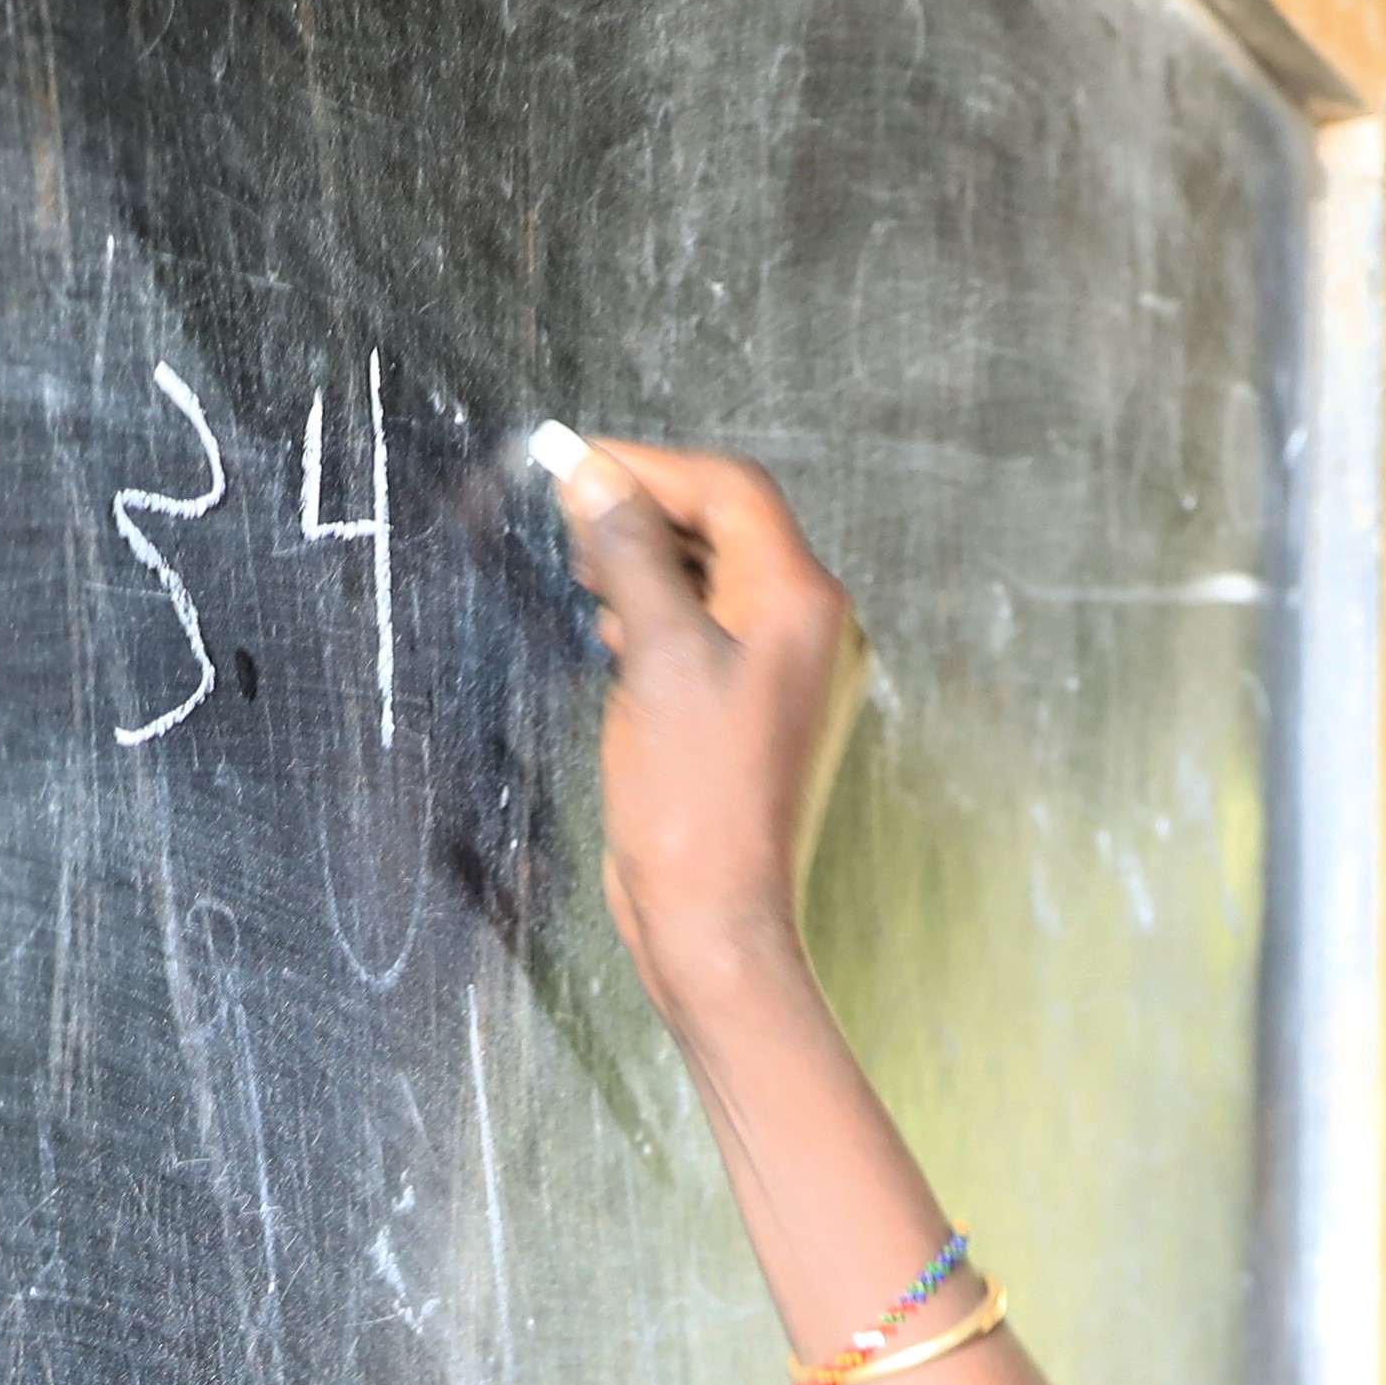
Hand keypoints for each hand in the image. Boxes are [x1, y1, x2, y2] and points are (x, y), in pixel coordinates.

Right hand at [540, 436, 867, 998]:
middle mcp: (810, 627)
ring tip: (589, 576)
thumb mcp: (653, 657)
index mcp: (799, 602)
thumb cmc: (693, 804)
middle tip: (575, 520)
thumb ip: (630, 556)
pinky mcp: (758, 708)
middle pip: (728, 527)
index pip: (729, 490)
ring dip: (650, 564)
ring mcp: (788, 671)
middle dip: (648, 514)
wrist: (714, 918)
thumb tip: (598, 480)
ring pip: (717, 578)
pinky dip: (663, 615)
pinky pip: (713, 631)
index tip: (578, 467)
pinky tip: (617, 635)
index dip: (650, 468)